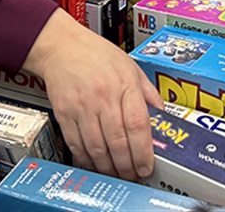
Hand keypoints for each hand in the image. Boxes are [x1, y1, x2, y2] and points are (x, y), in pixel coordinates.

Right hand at [23, 10, 160, 179]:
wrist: (61, 46)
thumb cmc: (97, 55)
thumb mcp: (130, 67)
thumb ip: (147, 93)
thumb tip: (162, 116)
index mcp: (125, 84)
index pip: (138, 125)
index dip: (144, 152)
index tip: (147, 167)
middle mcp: (103, 96)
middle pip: (118, 142)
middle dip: (127, 166)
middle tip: (133, 176)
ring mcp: (82, 106)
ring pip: (97, 148)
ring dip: (108, 168)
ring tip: (117, 175)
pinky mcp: (64, 114)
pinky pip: (76, 144)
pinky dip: (87, 160)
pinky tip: (95, 165)